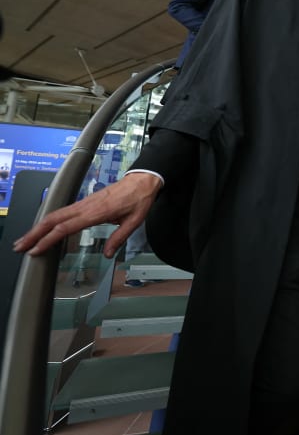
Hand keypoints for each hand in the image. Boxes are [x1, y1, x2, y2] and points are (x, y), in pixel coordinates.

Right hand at [12, 172, 162, 257]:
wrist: (142, 180)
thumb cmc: (138, 199)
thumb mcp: (134, 222)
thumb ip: (119, 238)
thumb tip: (108, 254)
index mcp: (96, 212)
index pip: (66, 227)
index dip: (48, 239)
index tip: (36, 250)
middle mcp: (86, 206)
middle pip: (53, 219)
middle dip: (34, 233)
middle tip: (20, 246)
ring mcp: (83, 202)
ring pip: (55, 214)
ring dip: (38, 227)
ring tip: (25, 240)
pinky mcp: (84, 201)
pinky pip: (62, 211)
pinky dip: (48, 220)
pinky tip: (43, 229)